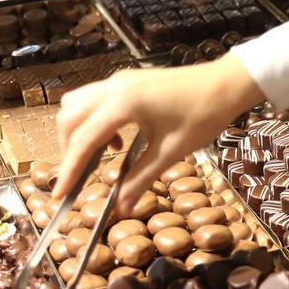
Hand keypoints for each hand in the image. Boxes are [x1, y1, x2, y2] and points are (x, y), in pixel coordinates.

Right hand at [53, 55, 264, 213]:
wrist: (227, 84)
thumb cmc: (204, 115)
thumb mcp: (172, 152)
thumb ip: (141, 179)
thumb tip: (123, 207)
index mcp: (123, 104)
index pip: (82, 140)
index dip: (69, 169)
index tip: (61, 194)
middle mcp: (113, 87)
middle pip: (69, 118)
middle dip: (68, 149)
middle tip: (81, 175)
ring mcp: (118, 80)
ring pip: (77, 104)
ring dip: (79, 131)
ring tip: (104, 156)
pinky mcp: (127, 80)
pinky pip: (95, 99)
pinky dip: (94, 120)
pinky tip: (119, 140)